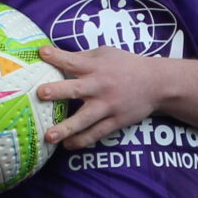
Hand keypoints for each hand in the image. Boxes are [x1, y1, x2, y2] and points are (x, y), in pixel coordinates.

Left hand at [35, 41, 158, 147]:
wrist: (156, 83)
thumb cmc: (126, 65)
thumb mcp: (106, 53)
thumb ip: (82, 57)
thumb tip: (55, 57)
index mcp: (96, 67)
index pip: (73, 60)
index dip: (57, 56)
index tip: (42, 52)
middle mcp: (100, 86)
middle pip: (76, 89)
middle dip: (58, 91)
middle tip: (41, 93)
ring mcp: (108, 106)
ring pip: (84, 119)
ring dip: (66, 128)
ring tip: (49, 136)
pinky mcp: (115, 121)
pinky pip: (96, 133)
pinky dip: (82, 141)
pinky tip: (67, 145)